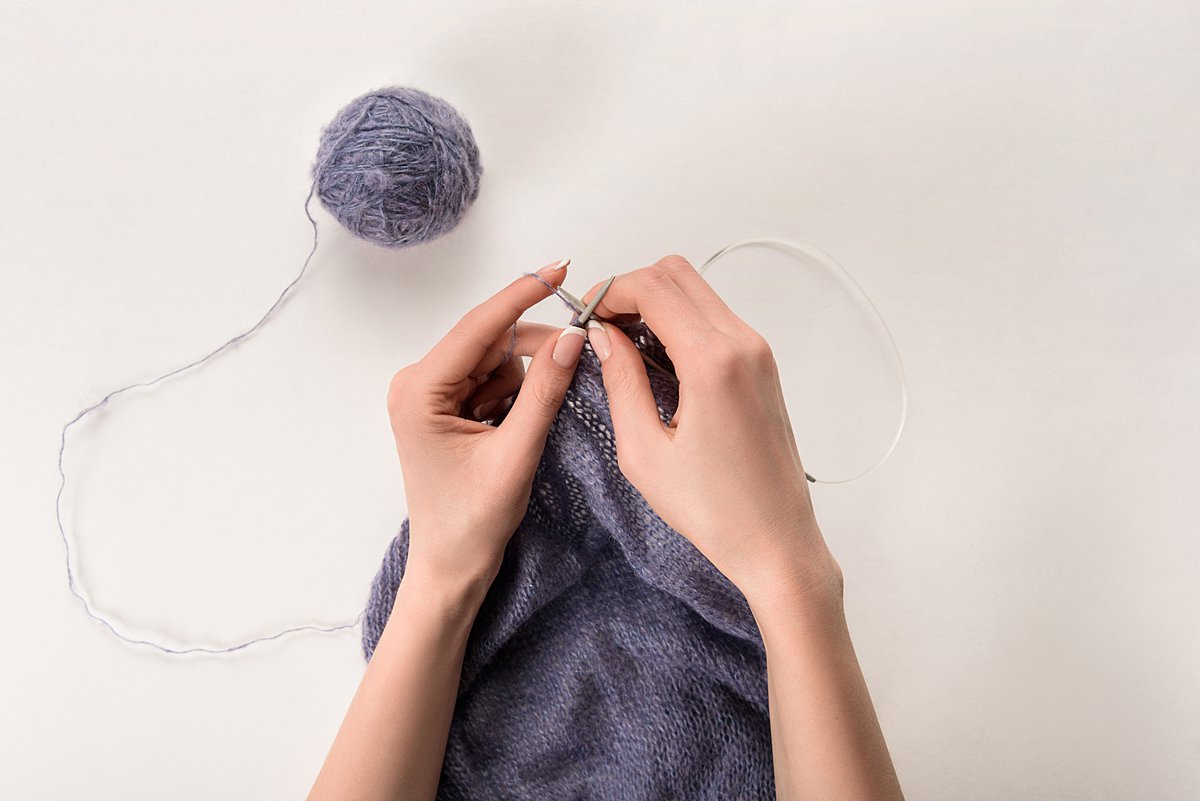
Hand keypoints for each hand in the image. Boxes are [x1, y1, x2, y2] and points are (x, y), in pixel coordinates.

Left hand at [386, 259, 586, 596]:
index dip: (523, 294)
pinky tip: (511, 429)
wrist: (451, 567)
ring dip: (523, 381)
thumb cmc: (471, 522)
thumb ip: (545, 391)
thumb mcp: (516, 453)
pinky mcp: (446, 405)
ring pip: (496, 358)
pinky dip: (514, 394)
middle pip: (491, 339)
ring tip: (520, 431)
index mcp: (419, 391)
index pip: (480, 326)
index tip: (561, 269)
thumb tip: (573, 337)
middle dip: (534, 352)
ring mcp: (430, 393)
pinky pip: (492, 378)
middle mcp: (417, 383)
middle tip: (577, 365)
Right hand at [578, 254, 841, 602]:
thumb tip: (601, 337)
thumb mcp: (644, 452)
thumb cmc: (715, 511)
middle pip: (677, 274)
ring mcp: (759, 353)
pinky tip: (655, 362)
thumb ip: (620, 382)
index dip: (609, 291)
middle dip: (631, 289)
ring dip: (655, 304)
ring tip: (623, 348)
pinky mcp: (763, 367)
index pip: (653, 288)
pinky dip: (680, 323)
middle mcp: (744, 345)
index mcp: (714, 363)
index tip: (584, 316)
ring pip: (698, 292)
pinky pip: (715, 319)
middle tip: (600, 328)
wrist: (777, 541)